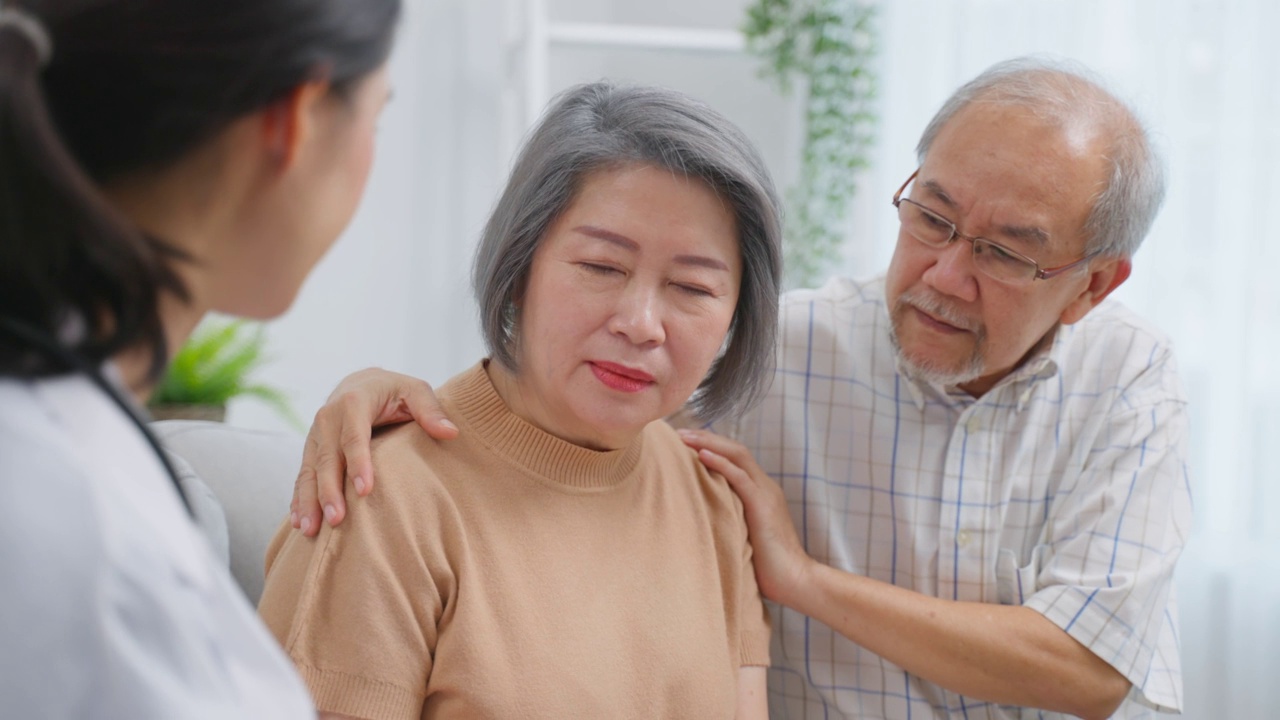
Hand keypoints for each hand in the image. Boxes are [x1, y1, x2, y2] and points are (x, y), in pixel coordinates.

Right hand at [290, 368, 457, 535]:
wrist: (360, 382)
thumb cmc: (394, 390)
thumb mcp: (415, 391)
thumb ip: (430, 410)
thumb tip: (450, 432)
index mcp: (354, 402)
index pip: (355, 436)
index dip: (358, 463)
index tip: (364, 490)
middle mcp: (328, 417)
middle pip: (328, 458)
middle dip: (329, 490)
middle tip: (337, 519)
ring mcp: (315, 434)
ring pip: (310, 470)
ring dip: (308, 500)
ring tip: (311, 529)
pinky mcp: (310, 448)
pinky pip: (302, 474)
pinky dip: (298, 498)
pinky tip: (300, 522)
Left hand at [677, 429, 812, 605]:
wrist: (796, 581)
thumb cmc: (769, 567)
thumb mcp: (745, 535)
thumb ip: (731, 520)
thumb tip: (703, 518)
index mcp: (762, 492)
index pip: (736, 458)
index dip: (712, 446)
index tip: (685, 442)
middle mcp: (765, 487)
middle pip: (735, 450)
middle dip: (706, 437)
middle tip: (679, 432)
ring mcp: (766, 494)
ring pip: (738, 456)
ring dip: (709, 443)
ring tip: (684, 437)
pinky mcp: (763, 506)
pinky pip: (741, 477)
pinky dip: (720, 463)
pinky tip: (701, 455)